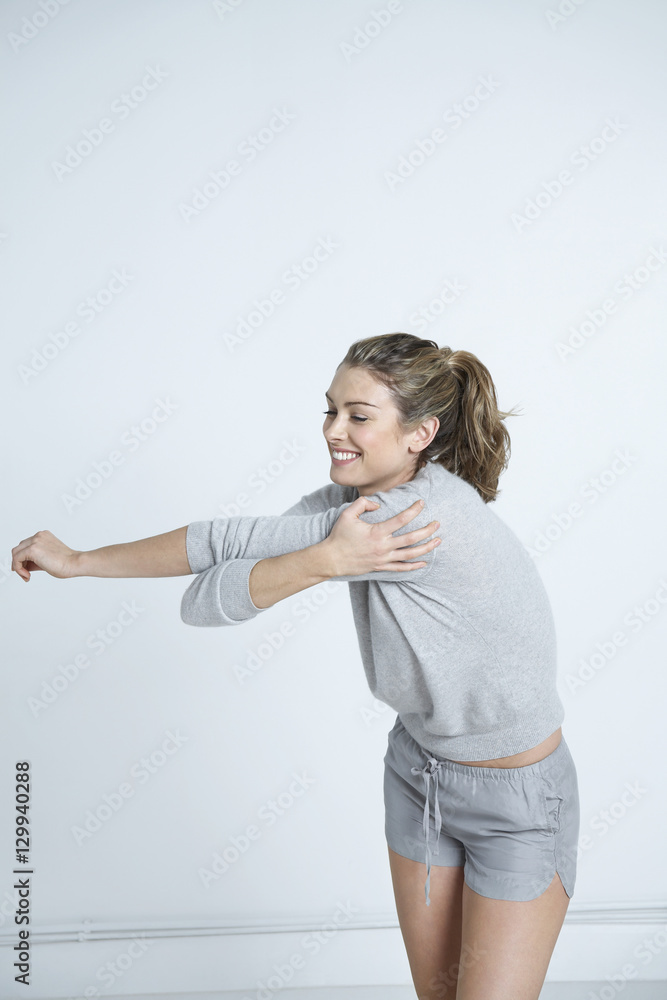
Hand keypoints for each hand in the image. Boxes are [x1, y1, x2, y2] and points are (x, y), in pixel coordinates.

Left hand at [11, 530, 80, 581]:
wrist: (74, 563)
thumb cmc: (66, 563)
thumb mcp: (47, 558)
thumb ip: (35, 559)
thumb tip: (23, 566)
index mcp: (43, 536)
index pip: (26, 546)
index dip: (23, 559)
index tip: (26, 570)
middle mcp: (38, 536)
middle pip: (19, 548)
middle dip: (19, 562)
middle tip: (25, 573)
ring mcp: (35, 541)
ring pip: (15, 553)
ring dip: (18, 566)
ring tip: (26, 575)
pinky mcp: (32, 549)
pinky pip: (17, 559)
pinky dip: (19, 569)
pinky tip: (27, 575)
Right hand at [323, 495, 439, 576]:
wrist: (331, 559)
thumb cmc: (339, 536)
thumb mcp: (347, 514)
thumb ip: (362, 504)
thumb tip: (377, 505)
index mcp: (377, 532)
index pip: (401, 520)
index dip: (414, 510)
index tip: (422, 503)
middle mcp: (383, 546)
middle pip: (411, 538)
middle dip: (427, 530)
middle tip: (437, 523)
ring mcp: (383, 559)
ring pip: (410, 554)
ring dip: (426, 548)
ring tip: (438, 541)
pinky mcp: (381, 567)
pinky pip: (401, 568)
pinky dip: (414, 566)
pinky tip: (424, 562)